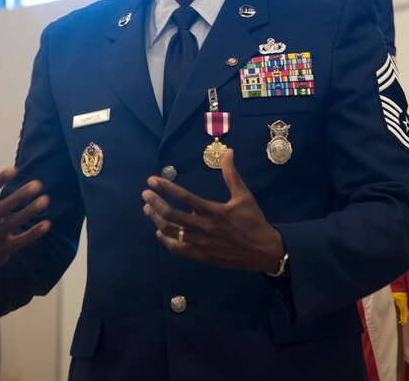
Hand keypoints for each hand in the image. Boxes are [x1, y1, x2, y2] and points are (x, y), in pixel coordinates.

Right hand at [0, 149, 50, 275]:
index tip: (14, 168)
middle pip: (0, 209)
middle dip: (19, 197)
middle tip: (37, 184)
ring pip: (12, 225)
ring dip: (29, 212)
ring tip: (46, 200)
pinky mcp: (3, 250)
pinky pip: (20, 242)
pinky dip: (33, 233)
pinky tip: (47, 224)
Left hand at [142, 149, 284, 272]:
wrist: (263, 251)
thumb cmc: (253, 221)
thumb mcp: (244, 196)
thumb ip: (232, 175)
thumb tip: (228, 152)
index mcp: (214, 211)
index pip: (183, 197)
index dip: (165, 188)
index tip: (152, 181)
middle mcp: (204, 227)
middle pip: (171, 215)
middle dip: (155, 203)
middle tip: (145, 194)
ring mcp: (201, 244)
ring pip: (171, 232)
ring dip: (156, 219)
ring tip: (148, 209)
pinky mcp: (201, 256)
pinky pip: (177, 248)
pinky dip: (166, 240)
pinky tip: (159, 232)